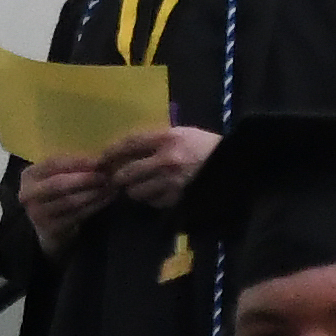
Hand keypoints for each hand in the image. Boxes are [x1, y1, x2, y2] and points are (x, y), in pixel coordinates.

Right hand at [16, 155, 116, 250]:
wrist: (48, 226)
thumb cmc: (56, 192)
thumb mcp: (56, 175)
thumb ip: (71, 166)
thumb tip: (100, 156)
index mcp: (30, 175)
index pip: (53, 163)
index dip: (77, 161)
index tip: (99, 159)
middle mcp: (29, 194)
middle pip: (58, 184)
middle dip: (85, 178)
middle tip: (106, 174)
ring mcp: (38, 214)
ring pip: (70, 201)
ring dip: (94, 193)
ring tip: (111, 185)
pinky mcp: (52, 229)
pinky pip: (77, 215)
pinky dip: (95, 206)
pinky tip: (107, 198)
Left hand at [104, 126, 220, 208]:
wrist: (234, 166)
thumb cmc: (207, 146)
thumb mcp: (184, 134)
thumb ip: (158, 139)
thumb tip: (128, 148)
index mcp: (167, 138)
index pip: (129, 144)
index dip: (111, 152)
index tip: (101, 159)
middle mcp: (166, 159)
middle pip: (126, 172)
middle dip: (118, 177)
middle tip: (116, 179)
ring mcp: (171, 182)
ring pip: (136, 191)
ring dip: (134, 190)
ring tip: (139, 187)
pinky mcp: (177, 199)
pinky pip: (153, 202)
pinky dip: (151, 199)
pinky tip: (157, 194)